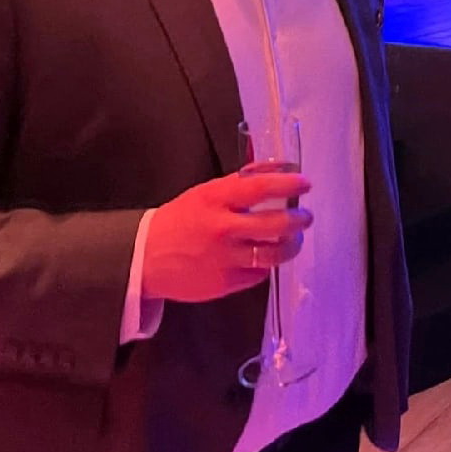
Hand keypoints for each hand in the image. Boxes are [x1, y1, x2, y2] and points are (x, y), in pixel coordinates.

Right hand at [141, 171, 312, 302]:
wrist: (145, 258)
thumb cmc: (180, 220)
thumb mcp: (206, 193)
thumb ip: (241, 182)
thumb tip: (278, 168)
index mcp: (215, 200)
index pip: (260, 188)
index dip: (288, 184)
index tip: (305, 183)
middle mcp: (222, 229)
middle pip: (276, 224)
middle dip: (299, 219)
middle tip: (305, 216)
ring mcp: (224, 259)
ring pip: (274, 254)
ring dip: (291, 245)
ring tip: (293, 238)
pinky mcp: (225, 284)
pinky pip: (259, 273)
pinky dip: (266, 264)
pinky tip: (265, 256)